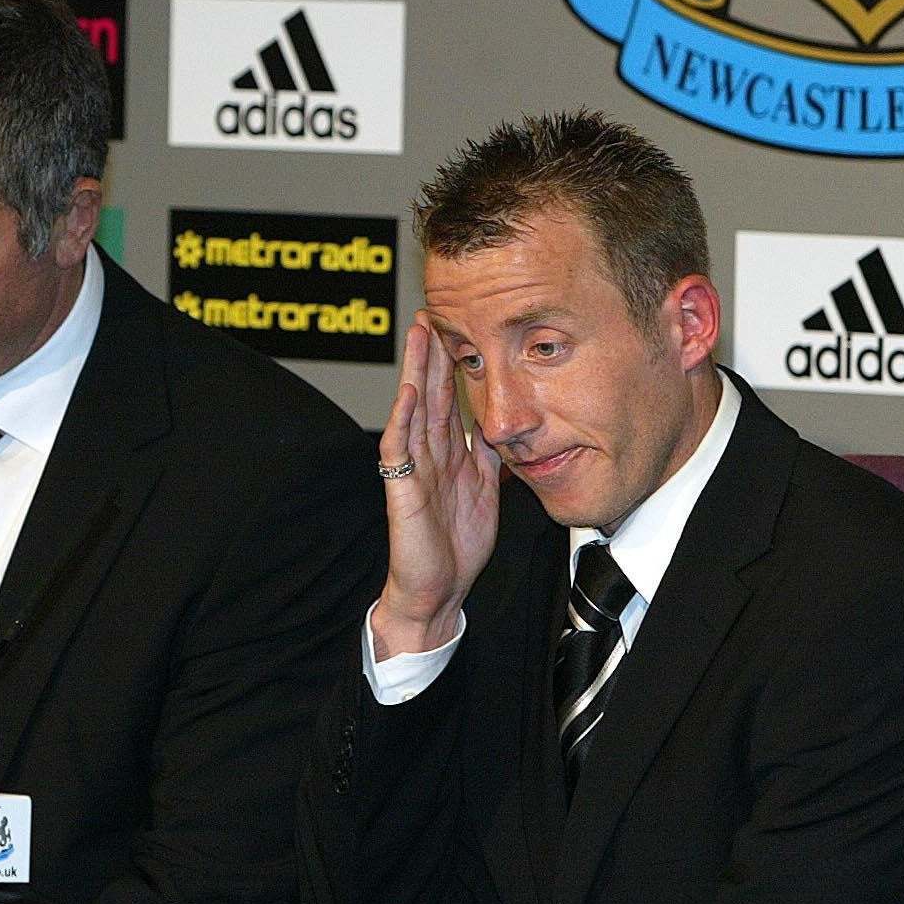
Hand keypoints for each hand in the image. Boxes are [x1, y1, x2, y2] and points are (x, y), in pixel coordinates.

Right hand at [370, 315, 501, 660]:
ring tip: (418, 336)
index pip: (451, 397)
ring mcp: (414, 467)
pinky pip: (403, 447)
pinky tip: (410, 393)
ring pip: (415, 409)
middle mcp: (430, 453)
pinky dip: (405, 418)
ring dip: (417, 372)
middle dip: (432, 353)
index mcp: (450, 453)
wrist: (437, 590)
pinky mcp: (403, 488)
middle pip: (432, 392)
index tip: (456, 328)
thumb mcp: (486, 490)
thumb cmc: (456, 546)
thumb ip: (490, 456)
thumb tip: (501, 423)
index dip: (453, 363)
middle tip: (431, 313)